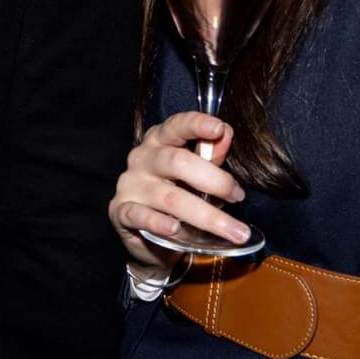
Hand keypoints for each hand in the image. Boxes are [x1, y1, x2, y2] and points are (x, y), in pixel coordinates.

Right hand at [108, 112, 250, 275]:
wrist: (150, 234)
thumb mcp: (197, 173)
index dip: (197, 124)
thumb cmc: (177, 193)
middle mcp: (142, 158)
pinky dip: (158, 222)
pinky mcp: (121, 211)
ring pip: (169, 197)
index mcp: (160, 140)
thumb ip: (211, 155)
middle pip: (177, 162)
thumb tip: (226, 134)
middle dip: (214, 180)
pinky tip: (175, 228)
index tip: (219, 128)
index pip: (176, 126)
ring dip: (206, 216)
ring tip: (234, 232)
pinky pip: (139, 216)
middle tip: (238, 197)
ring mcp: (130, 185)